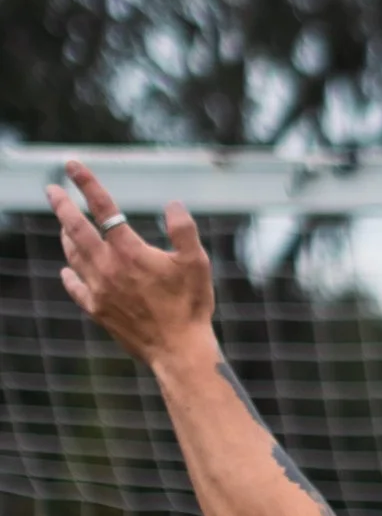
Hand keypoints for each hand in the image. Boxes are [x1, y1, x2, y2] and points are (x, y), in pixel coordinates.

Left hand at [49, 162, 216, 371]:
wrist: (178, 351)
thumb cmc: (191, 306)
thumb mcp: (196, 263)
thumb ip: (184, 230)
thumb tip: (173, 204)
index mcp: (129, 251)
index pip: (102, 207)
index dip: (86, 183)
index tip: (71, 164)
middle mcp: (107, 267)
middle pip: (75, 228)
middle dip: (61, 205)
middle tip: (51, 189)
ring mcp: (99, 289)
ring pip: (73, 255)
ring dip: (66, 236)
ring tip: (64, 225)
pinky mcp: (98, 310)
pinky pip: (76, 287)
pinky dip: (69, 275)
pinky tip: (66, 270)